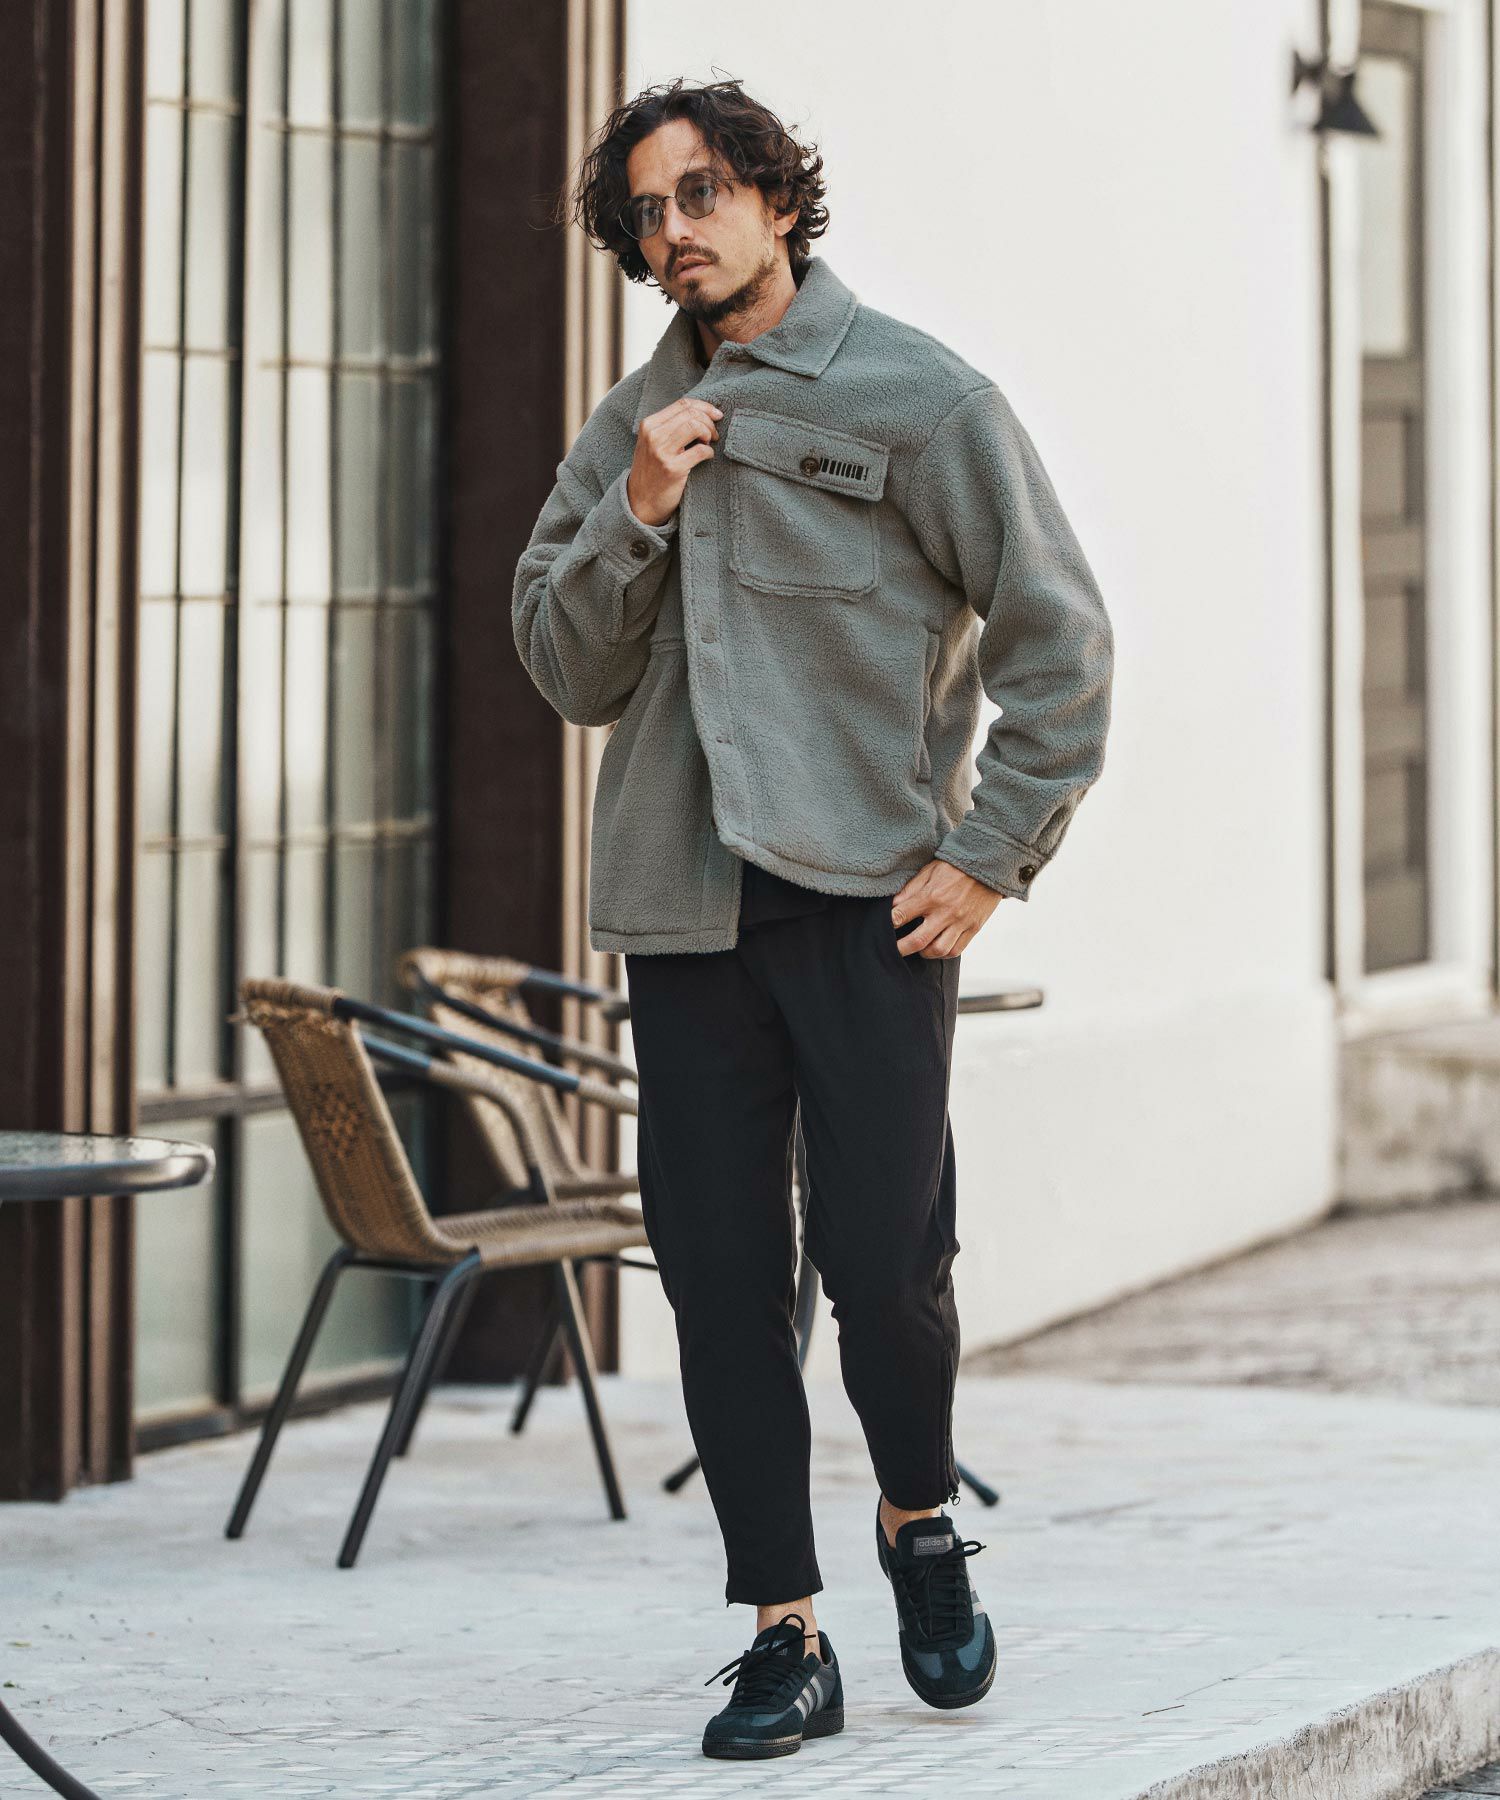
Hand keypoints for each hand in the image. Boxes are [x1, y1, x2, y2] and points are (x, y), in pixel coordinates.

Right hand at [626, 396, 722, 527]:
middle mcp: (653, 435)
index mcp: (649, 425)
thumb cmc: (652, 470)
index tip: (716, 415)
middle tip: (714, 434)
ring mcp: (661, 452)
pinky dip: (709, 452)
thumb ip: (669, 426)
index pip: (682, 404)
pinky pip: (700, 451)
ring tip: (709, 443)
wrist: (640, 502)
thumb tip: (701, 412)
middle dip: (709, 421)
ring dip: (709, 433)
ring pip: (695, 427)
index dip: (704, 407)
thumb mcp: (652, 443)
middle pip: (691, 413)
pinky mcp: (672, 469)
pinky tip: (707, 456)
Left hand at [891, 859, 1002, 957]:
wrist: (988, 866)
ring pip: (938, 950)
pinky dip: (943, 953)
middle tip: (893, 951)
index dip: (889, 924)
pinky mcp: (973, 928)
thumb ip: (910, 889)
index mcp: (931, 896)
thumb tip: (892, 904)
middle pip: (917, 941)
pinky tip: (936, 948)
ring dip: (924, 953)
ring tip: (918, 948)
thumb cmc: (955, 867)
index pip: (901, 915)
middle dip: (900, 949)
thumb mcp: (929, 871)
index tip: (883, 928)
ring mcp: (961, 922)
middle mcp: (945, 912)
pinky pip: (956, 950)